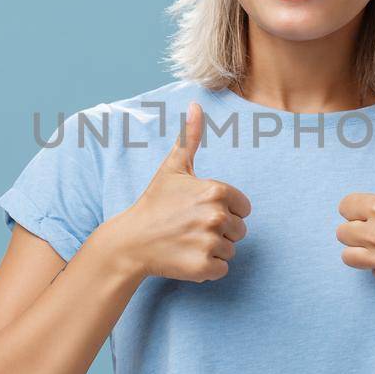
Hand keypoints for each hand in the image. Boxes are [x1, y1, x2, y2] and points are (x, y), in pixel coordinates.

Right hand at [111, 101, 251, 282]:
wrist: (130, 241)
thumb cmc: (154, 203)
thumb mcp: (173, 168)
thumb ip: (190, 138)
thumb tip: (196, 104)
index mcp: (216, 191)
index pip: (244, 207)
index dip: (225, 210)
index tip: (199, 210)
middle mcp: (216, 216)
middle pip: (240, 230)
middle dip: (220, 231)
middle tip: (191, 228)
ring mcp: (209, 242)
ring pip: (231, 250)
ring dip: (213, 249)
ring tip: (187, 241)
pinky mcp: (203, 267)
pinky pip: (222, 269)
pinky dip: (207, 268)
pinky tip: (187, 257)